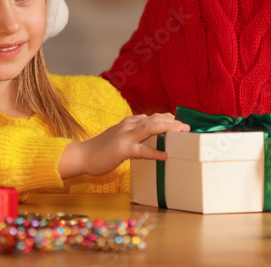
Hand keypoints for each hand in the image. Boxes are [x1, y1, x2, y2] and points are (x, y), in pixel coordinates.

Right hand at [59, 113, 188, 178]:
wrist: (82, 155)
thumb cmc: (102, 148)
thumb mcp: (119, 135)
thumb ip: (134, 130)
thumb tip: (148, 126)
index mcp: (129, 122)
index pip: (152, 116)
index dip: (168, 118)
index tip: (181, 122)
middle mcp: (128, 125)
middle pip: (155, 119)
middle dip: (173, 122)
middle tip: (188, 127)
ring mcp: (125, 137)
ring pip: (150, 129)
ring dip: (168, 130)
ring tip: (182, 133)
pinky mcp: (122, 150)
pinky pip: (141, 150)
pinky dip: (154, 152)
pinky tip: (165, 155)